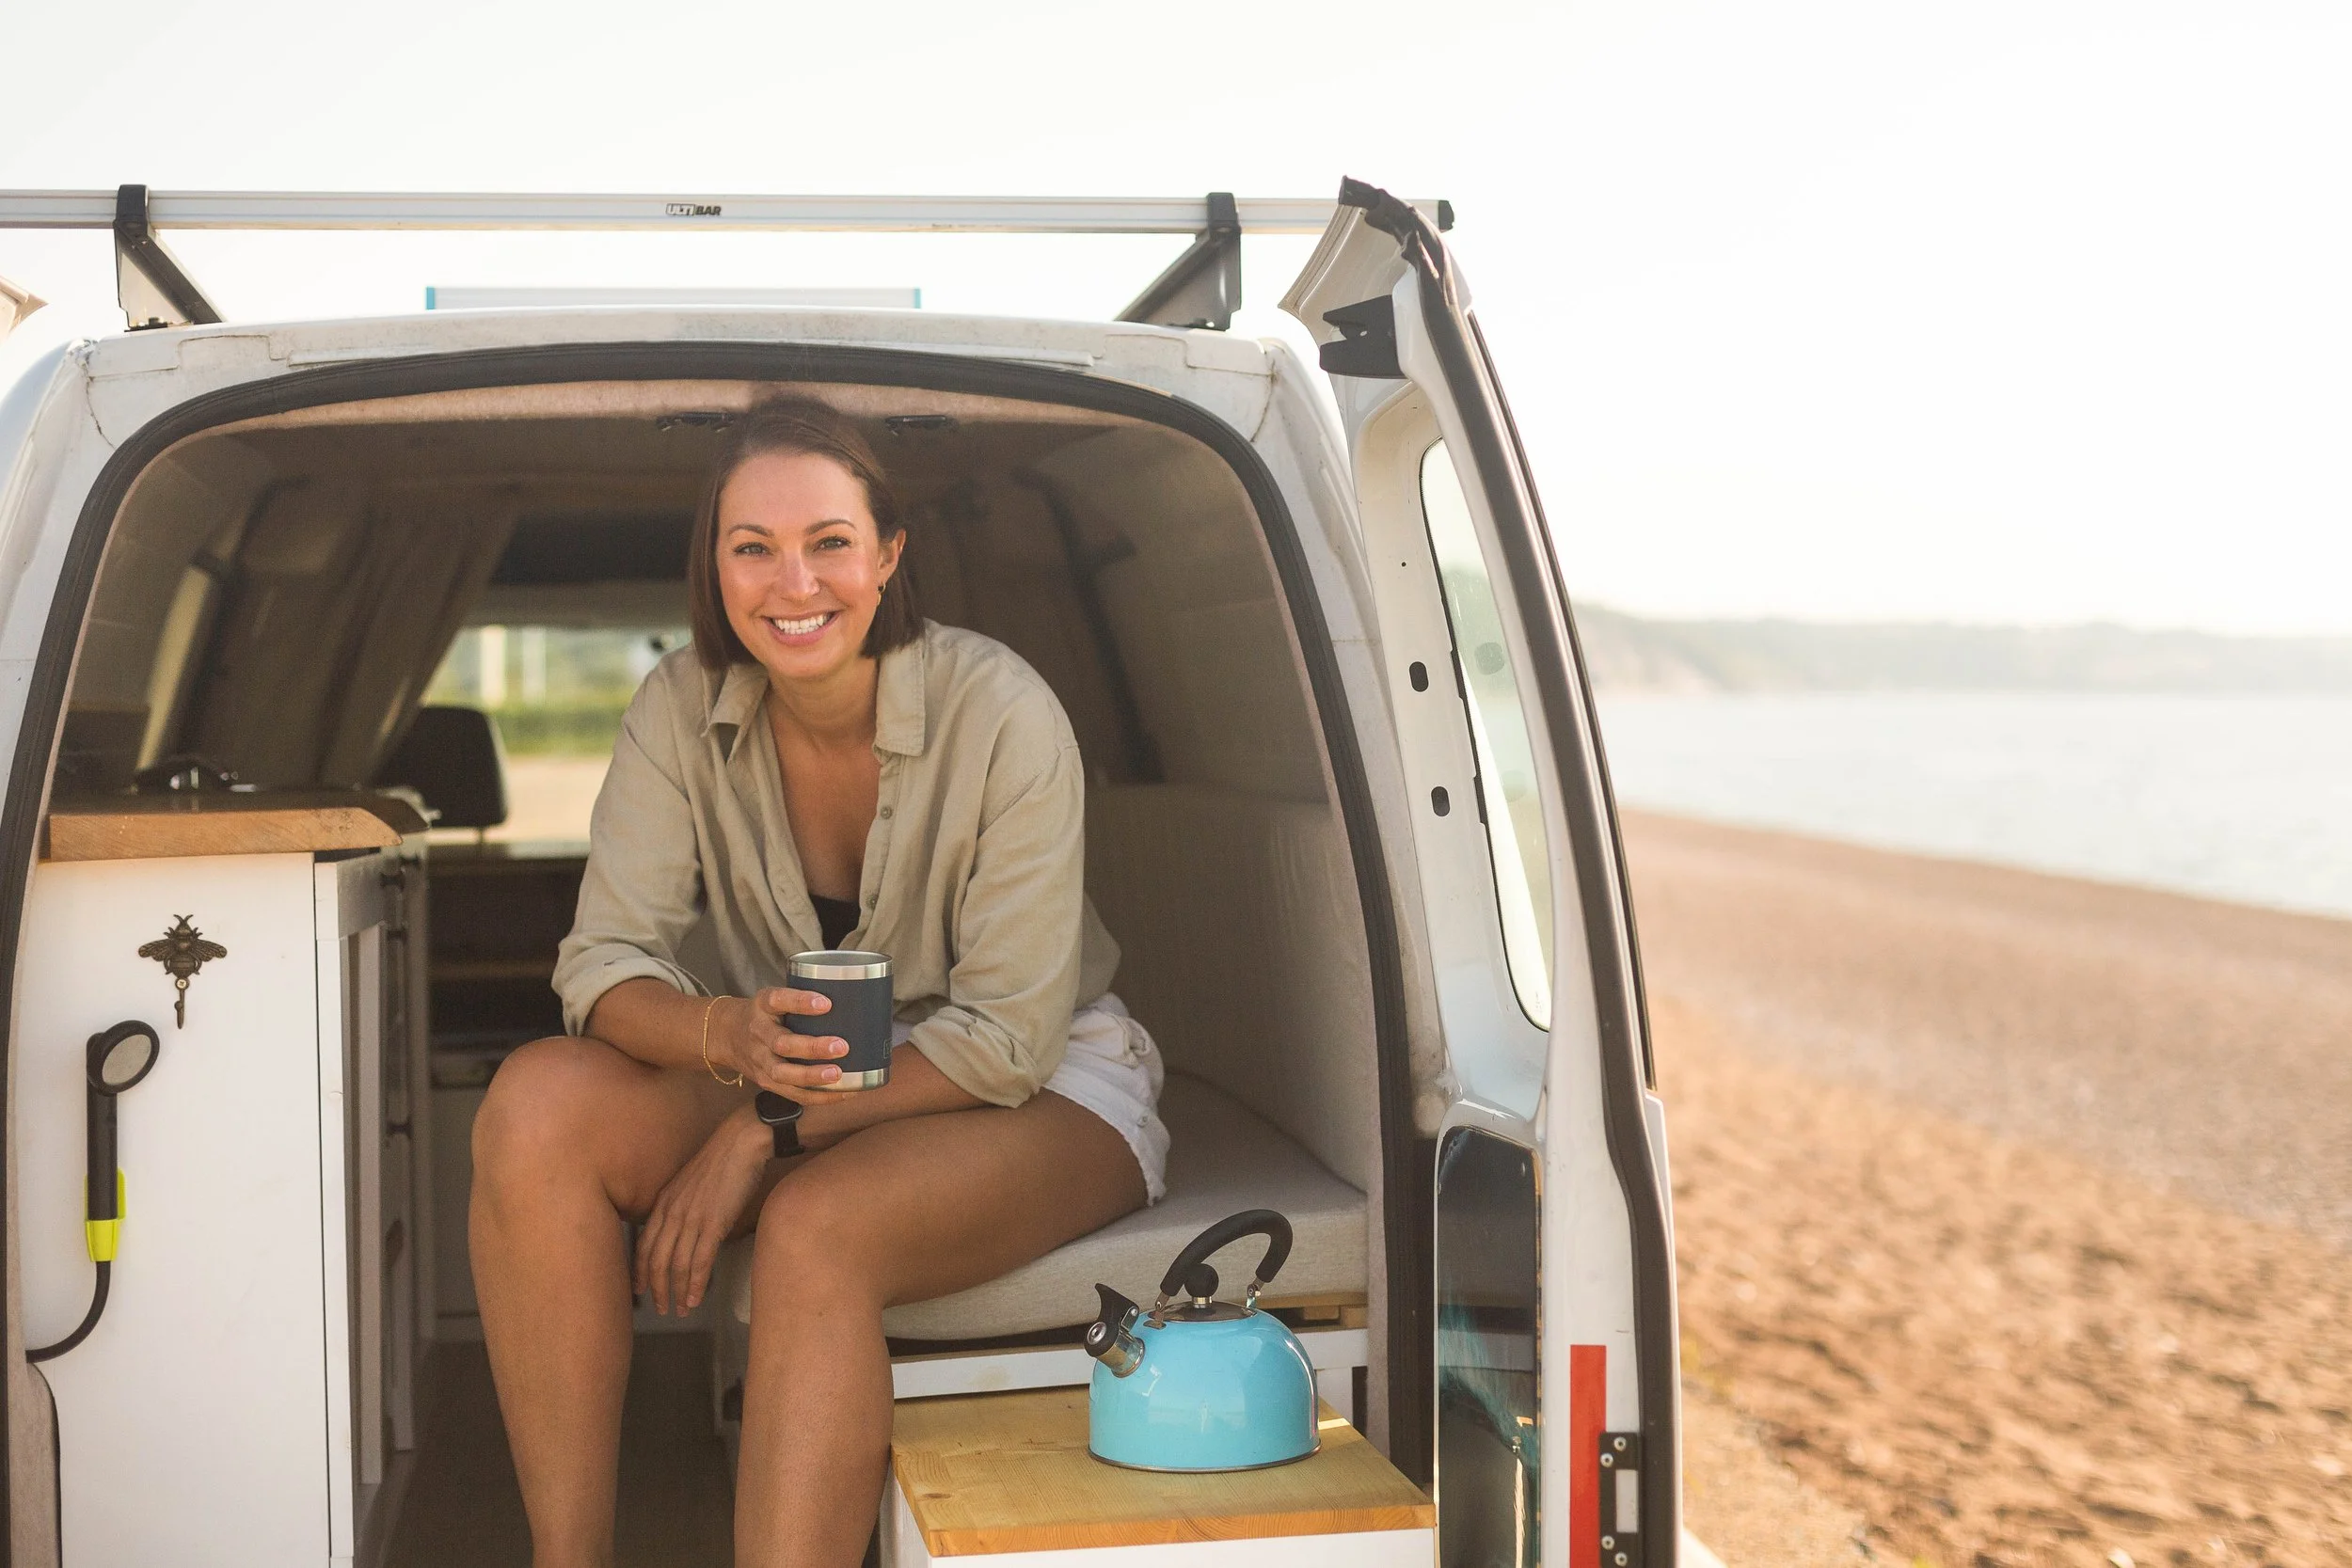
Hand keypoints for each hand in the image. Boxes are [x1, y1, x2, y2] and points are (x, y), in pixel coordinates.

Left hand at [635, 1108, 770, 1314]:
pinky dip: (696, 1284)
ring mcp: (691, 1219)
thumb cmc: (722, 1160)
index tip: (640, 1289)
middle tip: (660, 1309)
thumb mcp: (691, 1183)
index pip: (644, 1245)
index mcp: (664, 1202)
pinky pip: (700, 1261)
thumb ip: (683, 1206)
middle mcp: (672, 1213)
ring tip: (680, 1310)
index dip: (640, 1271)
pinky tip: (695, 1298)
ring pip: (676, 1265)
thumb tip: (686, 1229)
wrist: (741, 1142)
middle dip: (656, 1289)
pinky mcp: (713, 1223)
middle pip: (656, 1260)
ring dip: (676, 1292)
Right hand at [720, 989, 854, 1102]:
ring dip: (812, 1077)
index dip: (801, 1001)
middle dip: (812, 1048)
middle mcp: (758, 1033)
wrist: (727, 1035)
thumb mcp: (776, 997)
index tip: (826, 1003)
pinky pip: (792, 1093)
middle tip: (841, 1046)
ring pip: (783, 1073)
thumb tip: (858, 1000)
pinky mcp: (765, 1081)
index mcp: (763, 1005)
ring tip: (838, 1075)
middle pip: (782, 1043)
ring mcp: (760, 1060)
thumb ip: (804, 999)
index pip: (778, 1000)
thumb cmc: (766, 1014)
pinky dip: (818, 1096)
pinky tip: (842, 1093)